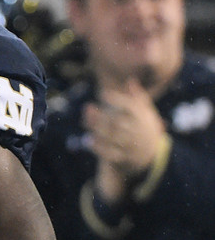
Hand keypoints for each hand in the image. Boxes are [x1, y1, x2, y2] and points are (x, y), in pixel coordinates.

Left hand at [83, 80, 165, 200]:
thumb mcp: (146, 113)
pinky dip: (99, 148)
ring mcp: (131, 146)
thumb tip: (130, 80)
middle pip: (117, 122)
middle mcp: (137, 132)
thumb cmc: (145, 129)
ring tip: (84, 122)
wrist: (153, 156)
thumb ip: (138, 98)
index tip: (103, 94)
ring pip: (113, 138)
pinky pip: (111, 154)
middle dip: (101, 115)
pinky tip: (88, 141)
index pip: (130, 107)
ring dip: (97, 130)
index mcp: (142, 118)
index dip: (116, 100)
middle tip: (86, 108)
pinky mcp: (125, 159)